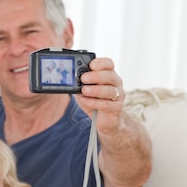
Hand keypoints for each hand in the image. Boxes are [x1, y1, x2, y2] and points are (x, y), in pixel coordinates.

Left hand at [76, 56, 152, 186]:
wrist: (106, 124)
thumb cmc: (95, 104)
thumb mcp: (85, 92)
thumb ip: (79, 85)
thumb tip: (67, 79)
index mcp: (109, 76)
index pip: (109, 64)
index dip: (101, 63)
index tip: (91, 64)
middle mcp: (116, 85)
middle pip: (110, 76)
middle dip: (96, 76)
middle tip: (83, 78)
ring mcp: (118, 98)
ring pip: (110, 90)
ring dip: (96, 89)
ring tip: (84, 90)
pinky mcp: (115, 110)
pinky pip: (106, 105)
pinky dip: (94, 102)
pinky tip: (85, 101)